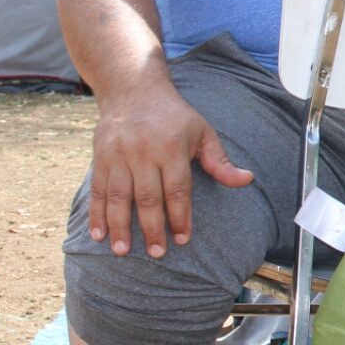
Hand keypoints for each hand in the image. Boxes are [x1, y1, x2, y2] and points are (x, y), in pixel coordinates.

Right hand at [87, 84, 253, 257]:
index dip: (180, 216)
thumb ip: (220, 161)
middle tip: (156, 253)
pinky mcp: (100, 157)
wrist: (133, 90)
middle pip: (148, 197)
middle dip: (151, 228)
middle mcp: (143, 152)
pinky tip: (98, 234)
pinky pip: (98, 190)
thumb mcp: (202, 132)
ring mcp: (118, 155)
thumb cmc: (174, 115)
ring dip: (120, 226)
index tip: (182, 239)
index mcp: (171, 148)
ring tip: (122, 251)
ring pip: (119, 197)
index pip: (177, 189)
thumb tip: (247, 179)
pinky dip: (96, 213)